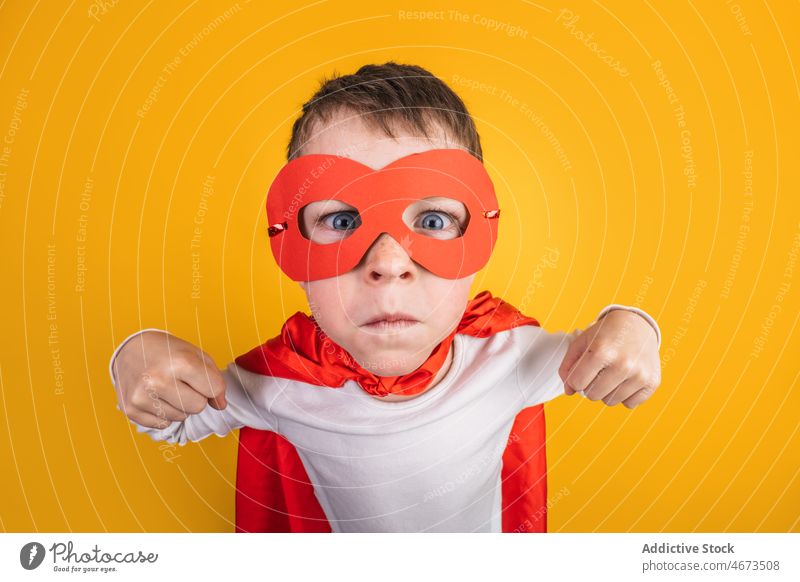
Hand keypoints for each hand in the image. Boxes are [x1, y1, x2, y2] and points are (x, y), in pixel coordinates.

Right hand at [112, 331, 226, 428]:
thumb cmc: (168, 351)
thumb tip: (220, 406)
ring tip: (168, 388)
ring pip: (181, 417)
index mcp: (179, 362)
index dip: (213, 386)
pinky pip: (163, 424)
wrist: (130, 349)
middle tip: (183, 383)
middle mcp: (158, 380)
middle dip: (196, 397)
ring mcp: (141, 396)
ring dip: (180, 406)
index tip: (202, 379)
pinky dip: (164, 413)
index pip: (214, 389)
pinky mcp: (130, 409)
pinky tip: (156, 396)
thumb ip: (215, 379)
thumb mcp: (196, 355)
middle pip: (198, 407)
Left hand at [557, 310, 660, 407]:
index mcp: (602, 351)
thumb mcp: (581, 342)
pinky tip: (626, 378)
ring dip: (607, 391)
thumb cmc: (605, 334)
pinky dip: (625, 395)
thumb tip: (569, 392)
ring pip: (610, 402)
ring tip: (611, 372)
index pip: (577, 383)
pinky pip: (629, 404)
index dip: (575, 378)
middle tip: (598, 370)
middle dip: (590, 385)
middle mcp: (623, 364)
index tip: (581, 370)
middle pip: (592, 395)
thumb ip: (568, 366)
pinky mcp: (652, 382)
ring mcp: (640, 374)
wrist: (637, 323)